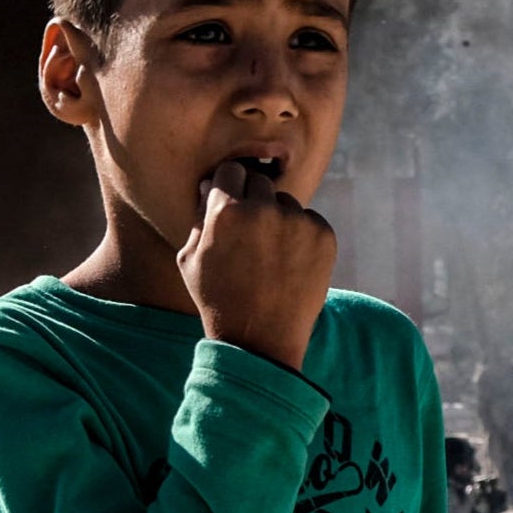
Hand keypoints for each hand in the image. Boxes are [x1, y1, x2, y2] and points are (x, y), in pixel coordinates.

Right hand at [180, 159, 334, 371]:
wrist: (261, 341)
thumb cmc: (218, 300)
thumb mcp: (189, 260)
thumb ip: (199, 217)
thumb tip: (211, 186)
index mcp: (226, 211)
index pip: (231, 171)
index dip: (229, 188)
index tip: (231, 206)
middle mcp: (264, 209)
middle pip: (259, 182)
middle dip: (253, 201)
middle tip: (250, 236)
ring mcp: (297, 221)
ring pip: (286, 202)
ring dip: (279, 219)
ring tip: (270, 258)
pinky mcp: (324, 235)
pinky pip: (310, 220)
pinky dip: (302, 236)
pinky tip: (289, 265)